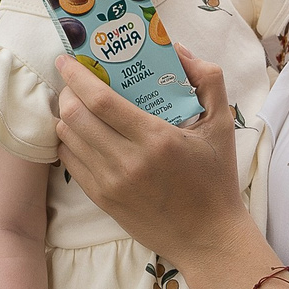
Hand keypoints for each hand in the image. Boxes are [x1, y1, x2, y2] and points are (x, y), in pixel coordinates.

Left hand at [54, 51, 250, 262]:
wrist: (208, 238)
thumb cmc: (216, 179)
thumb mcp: (222, 125)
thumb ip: (207, 80)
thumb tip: (179, 51)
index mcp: (156, 139)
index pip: (99, 100)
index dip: (77, 76)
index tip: (68, 60)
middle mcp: (127, 162)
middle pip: (75, 116)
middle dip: (68, 91)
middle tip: (75, 80)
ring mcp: (111, 183)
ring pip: (67, 138)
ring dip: (66, 115)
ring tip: (77, 103)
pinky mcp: (102, 200)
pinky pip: (70, 163)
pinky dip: (69, 142)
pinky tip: (80, 133)